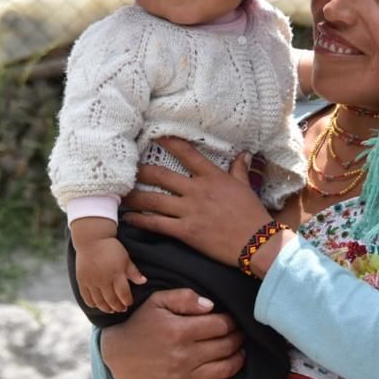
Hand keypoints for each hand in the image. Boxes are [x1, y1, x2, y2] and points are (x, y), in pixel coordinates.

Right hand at [74, 236, 144, 312]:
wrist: (92, 239)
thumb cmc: (111, 248)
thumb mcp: (125, 258)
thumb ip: (133, 271)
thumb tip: (144, 281)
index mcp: (117, 273)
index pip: (124, 294)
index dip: (127, 301)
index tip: (129, 303)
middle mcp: (104, 279)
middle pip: (112, 300)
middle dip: (118, 307)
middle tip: (121, 309)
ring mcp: (92, 281)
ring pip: (99, 301)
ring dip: (106, 308)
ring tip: (110, 309)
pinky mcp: (82, 280)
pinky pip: (86, 297)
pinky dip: (92, 303)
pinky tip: (97, 305)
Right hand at [101, 288, 244, 378]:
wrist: (121, 355)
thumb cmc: (142, 324)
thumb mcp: (158, 301)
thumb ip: (185, 297)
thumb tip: (211, 306)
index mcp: (178, 331)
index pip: (220, 326)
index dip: (231, 321)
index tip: (231, 321)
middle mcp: (182, 356)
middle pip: (225, 346)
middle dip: (237, 338)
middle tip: (238, 334)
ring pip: (224, 369)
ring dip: (237, 359)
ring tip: (239, 351)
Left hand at [123, 138, 272, 266]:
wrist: (258, 242)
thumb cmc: (252, 214)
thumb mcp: (245, 187)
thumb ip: (239, 169)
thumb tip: (243, 154)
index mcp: (212, 176)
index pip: (186, 153)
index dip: (168, 142)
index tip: (154, 136)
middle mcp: (197, 190)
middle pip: (161, 175)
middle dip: (140, 171)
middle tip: (125, 168)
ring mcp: (190, 211)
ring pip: (154, 200)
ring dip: (134, 196)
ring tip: (119, 194)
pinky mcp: (186, 231)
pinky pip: (157, 224)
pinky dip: (140, 221)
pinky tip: (128, 219)